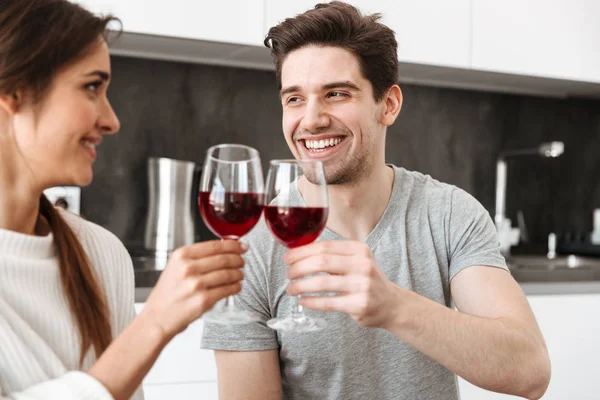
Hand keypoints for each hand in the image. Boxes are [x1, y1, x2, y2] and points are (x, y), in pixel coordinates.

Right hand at [141, 240, 246, 338]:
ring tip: (240, 275)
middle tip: (242, 261)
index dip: (233, 245)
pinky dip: (236, 287)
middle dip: (238, 259)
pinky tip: (237, 286)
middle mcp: (188, 268)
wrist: (157, 318)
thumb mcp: (176, 267)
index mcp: (181, 255)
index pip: (215, 245)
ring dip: (239, 274)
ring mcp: (196, 284)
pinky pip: (227, 290)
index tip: (242, 246)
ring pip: (228, 274)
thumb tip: (224, 247)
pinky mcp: (203, 300)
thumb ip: (197, 256)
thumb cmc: (168, 293)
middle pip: (224, 258)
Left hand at [285, 240, 401, 328]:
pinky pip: (328, 303)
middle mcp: (363, 264)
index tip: (287, 258)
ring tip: (291, 289)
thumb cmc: (366, 280)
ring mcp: (363, 285)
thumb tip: (298, 252)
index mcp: (359, 249)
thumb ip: (333, 255)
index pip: (324, 246)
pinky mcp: (360, 304)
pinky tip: (302, 301)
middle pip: (321, 262)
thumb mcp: (356, 260)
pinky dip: (311, 302)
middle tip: (288, 274)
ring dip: (301, 286)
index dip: (301, 252)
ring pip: (322, 283)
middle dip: (298, 268)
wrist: (392, 304)